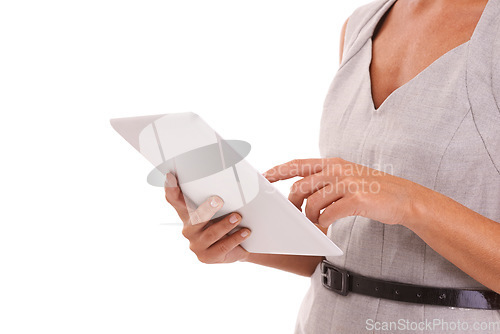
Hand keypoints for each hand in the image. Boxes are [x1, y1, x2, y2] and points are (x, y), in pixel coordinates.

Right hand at [164, 173, 250, 262]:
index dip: (171, 189)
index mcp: (188, 213)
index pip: (175, 200)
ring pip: (211, 233)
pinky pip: (222, 247)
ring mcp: (196, 245)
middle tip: (217, 200)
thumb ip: (218, 196)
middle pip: (194, 217)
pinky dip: (236, 238)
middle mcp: (189, 229)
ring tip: (238, 217)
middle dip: (206, 209)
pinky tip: (245, 232)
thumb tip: (232, 175)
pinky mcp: (207, 257)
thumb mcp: (221, 208)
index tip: (170, 175)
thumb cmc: (227, 222)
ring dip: (226, 224)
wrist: (238, 247)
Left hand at [263, 158, 420, 227]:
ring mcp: (347, 184)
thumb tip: (300, 192)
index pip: (298, 165)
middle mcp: (337, 170)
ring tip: (317, 222)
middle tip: (296, 215)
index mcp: (333, 163)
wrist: (404, 198)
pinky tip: (328, 225)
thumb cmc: (372, 190)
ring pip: (312, 203)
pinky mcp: (356, 200)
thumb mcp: (347, 177)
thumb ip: (325, 181)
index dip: (278, 171)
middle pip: (300, 187)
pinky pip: (328, 214)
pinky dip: (324, 222)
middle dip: (293, 204)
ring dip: (310, 217)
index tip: (263, 178)